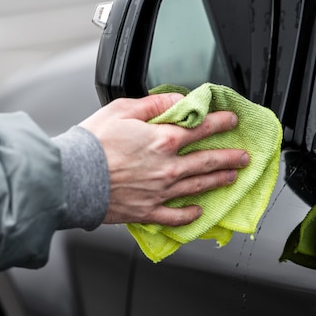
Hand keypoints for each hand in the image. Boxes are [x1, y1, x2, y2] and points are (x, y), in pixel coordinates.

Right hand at [79, 93, 249, 226]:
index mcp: (162, 140)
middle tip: (244, 157)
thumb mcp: (122, 110)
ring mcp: (160, 191)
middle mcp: (167, 167)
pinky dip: (189, 215)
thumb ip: (153, 103)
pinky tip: (198, 212)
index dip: (220, 123)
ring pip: (197, 186)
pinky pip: (175, 216)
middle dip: (229, 157)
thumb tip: (176, 99)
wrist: (72, 178)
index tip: (231, 120)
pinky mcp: (147, 211)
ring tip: (232, 178)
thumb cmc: (92, 143)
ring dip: (218, 181)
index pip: (200, 129)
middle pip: (207, 161)